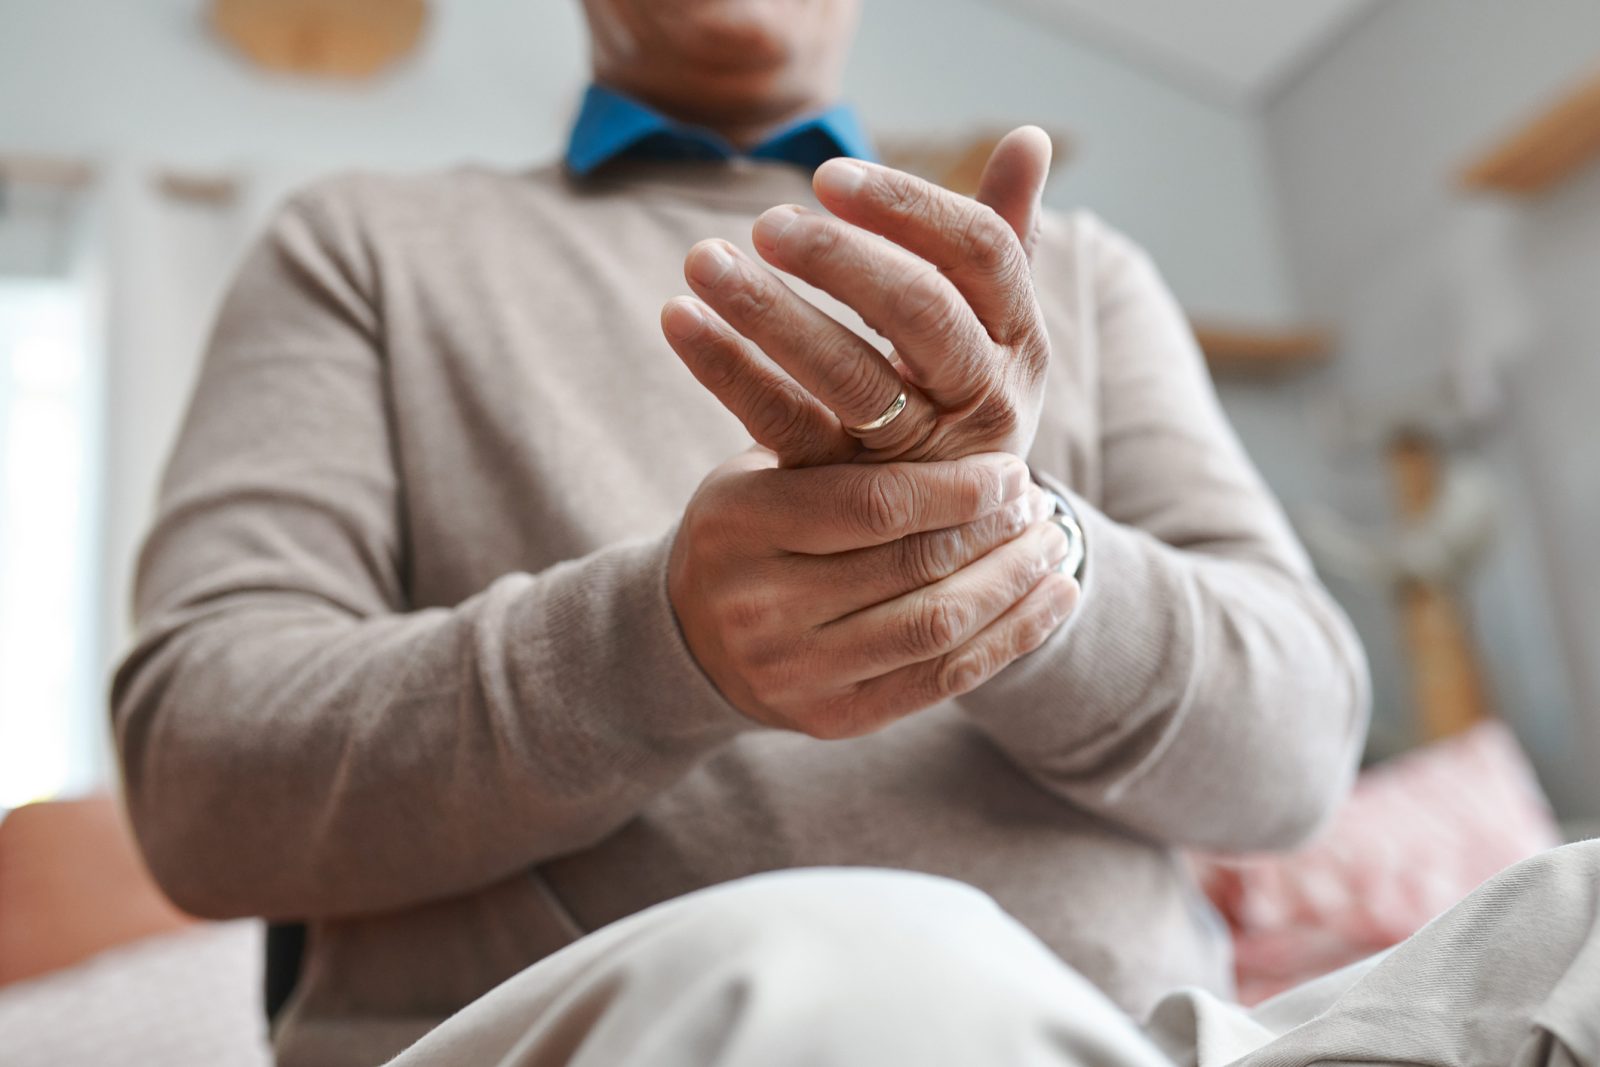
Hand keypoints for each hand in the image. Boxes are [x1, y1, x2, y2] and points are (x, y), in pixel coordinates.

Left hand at [662, 127, 1053, 468]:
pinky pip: (786, 426)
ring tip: (702, 261)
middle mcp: (984, 398)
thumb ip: (1007, 234)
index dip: (910, 208)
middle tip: (768, 222)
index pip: (983, 254)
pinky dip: (727, 371)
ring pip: (852, 379)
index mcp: (1022, 340)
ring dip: (772, 314)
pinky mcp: (849, 492)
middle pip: (923, 314)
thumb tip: (1030, 135)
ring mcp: (919, 455)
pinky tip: (677, 319)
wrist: (953, 535)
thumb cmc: (963, 398)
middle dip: (844, 260)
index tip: (831, 175)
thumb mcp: (996, 329)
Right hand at [669, 448, 1078, 737]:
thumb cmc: (749, 528)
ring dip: (1013, 583)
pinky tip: (1053, 599)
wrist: (687, 635)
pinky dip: (1011, 639)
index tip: (1013, 470)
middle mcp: (758, 605)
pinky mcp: (829, 720)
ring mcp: (792, 671)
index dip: (958, 488)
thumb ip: (838, 445)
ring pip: (936, 628)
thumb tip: (957, 397)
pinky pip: (941, 683)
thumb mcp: (764, 468)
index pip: (873, 505)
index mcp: (739, 523)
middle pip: (913, 568)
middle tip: (1040, 506)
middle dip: (996, 533)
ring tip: (1051, 545)